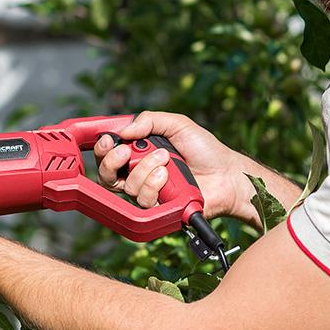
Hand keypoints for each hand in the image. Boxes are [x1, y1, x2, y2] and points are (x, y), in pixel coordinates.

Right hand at [94, 111, 253, 221]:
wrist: (227, 174)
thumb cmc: (205, 149)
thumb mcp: (178, 124)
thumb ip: (149, 120)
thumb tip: (123, 130)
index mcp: (140, 154)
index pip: (108, 155)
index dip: (102, 150)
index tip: (107, 141)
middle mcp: (139, 174)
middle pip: (107, 176)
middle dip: (112, 161)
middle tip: (126, 152)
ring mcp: (148, 193)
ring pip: (127, 187)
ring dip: (144, 169)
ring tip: (165, 159)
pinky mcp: (159, 209)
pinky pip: (143, 201)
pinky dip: (154, 185)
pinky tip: (168, 177)